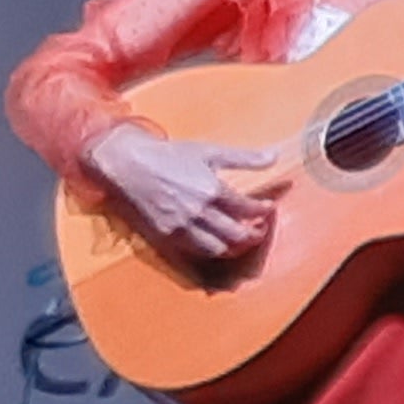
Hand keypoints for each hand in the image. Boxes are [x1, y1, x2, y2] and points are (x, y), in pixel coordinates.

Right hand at [92, 125, 275, 272]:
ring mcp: (181, 227)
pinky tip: (217, 242)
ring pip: (217, 249)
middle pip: (237, 235)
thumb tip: (274, 157)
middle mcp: (198, 212)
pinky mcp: (166, 235)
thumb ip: (245, 158)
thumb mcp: (210, 151)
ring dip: (235, 248)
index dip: (264, 210)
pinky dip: (211, 250)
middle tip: (261, 229)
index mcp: (212, 190)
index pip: (248, 209)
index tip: (269, 208)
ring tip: (242, 240)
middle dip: (254, 234)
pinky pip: (195, 251)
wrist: (130, 164)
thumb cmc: (169, 156)